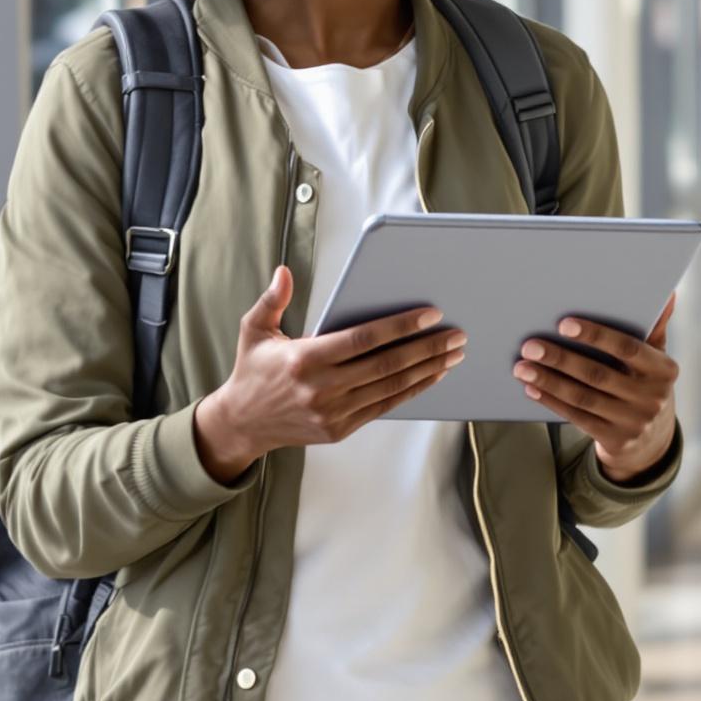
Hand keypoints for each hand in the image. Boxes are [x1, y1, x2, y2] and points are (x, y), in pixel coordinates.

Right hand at [193, 264, 465, 479]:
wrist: (243, 423)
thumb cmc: (253, 369)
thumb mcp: (254, 330)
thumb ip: (272, 300)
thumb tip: (284, 271)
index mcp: (304, 359)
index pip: (363, 339)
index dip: (400, 326)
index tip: (430, 314)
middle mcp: (322, 388)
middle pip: (386, 364)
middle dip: (427, 347)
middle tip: (456, 333)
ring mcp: (333, 412)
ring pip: (391, 387)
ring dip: (428, 369)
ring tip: (453, 353)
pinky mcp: (340, 428)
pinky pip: (385, 406)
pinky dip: (412, 390)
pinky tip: (432, 376)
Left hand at [512, 294, 679, 482]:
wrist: (652, 439)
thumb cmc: (645, 383)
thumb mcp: (656, 359)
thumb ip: (655, 326)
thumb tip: (668, 292)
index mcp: (663, 370)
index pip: (627, 348)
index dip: (596, 336)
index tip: (564, 324)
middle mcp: (652, 398)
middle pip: (598, 374)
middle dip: (560, 358)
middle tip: (530, 346)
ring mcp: (633, 422)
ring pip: (583, 397)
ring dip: (548, 381)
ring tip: (522, 367)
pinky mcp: (615, 441)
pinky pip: (577, 417)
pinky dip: (552, 401)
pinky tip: (532, 388)